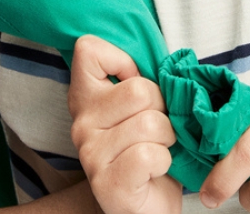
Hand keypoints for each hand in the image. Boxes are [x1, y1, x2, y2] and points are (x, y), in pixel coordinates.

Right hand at [68, 35, 181, 213]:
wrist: (150, 202)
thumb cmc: (151, 143)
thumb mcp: (145, 102)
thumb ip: (143, 74)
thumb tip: (164, 56)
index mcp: (86, 96)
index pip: (88, 50)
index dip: (122, 58)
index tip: (135, 80)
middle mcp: (81, 123)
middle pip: (138, 89)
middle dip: (162, 107)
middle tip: (158, 126)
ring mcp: (91, 154)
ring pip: (149, 123)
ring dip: (167, 136)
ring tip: (158, 147)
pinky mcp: (107, 183)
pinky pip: (149, 155)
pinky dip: (164, 161)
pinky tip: (155, 168)